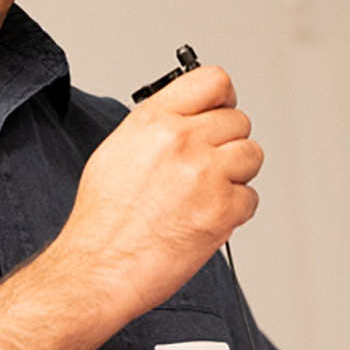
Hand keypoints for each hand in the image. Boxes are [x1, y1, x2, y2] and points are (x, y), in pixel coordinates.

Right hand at [54, 66, 262, 323]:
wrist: (97, 269)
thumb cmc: (103, 220)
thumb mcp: (118, 150)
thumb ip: (158, 126)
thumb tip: (189, 118)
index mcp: (154, 120)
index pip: (212, 80)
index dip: (223, 96)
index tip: (223, 108)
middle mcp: (182, 141)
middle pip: (238, 121)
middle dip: (227, 143)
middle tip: (206, 167)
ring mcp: (205, 174)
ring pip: (252, 155)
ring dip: (236, 174)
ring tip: (206, 193)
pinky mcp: (222, 210)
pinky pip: (250, 197)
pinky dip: (234, 210)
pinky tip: (205, 217)